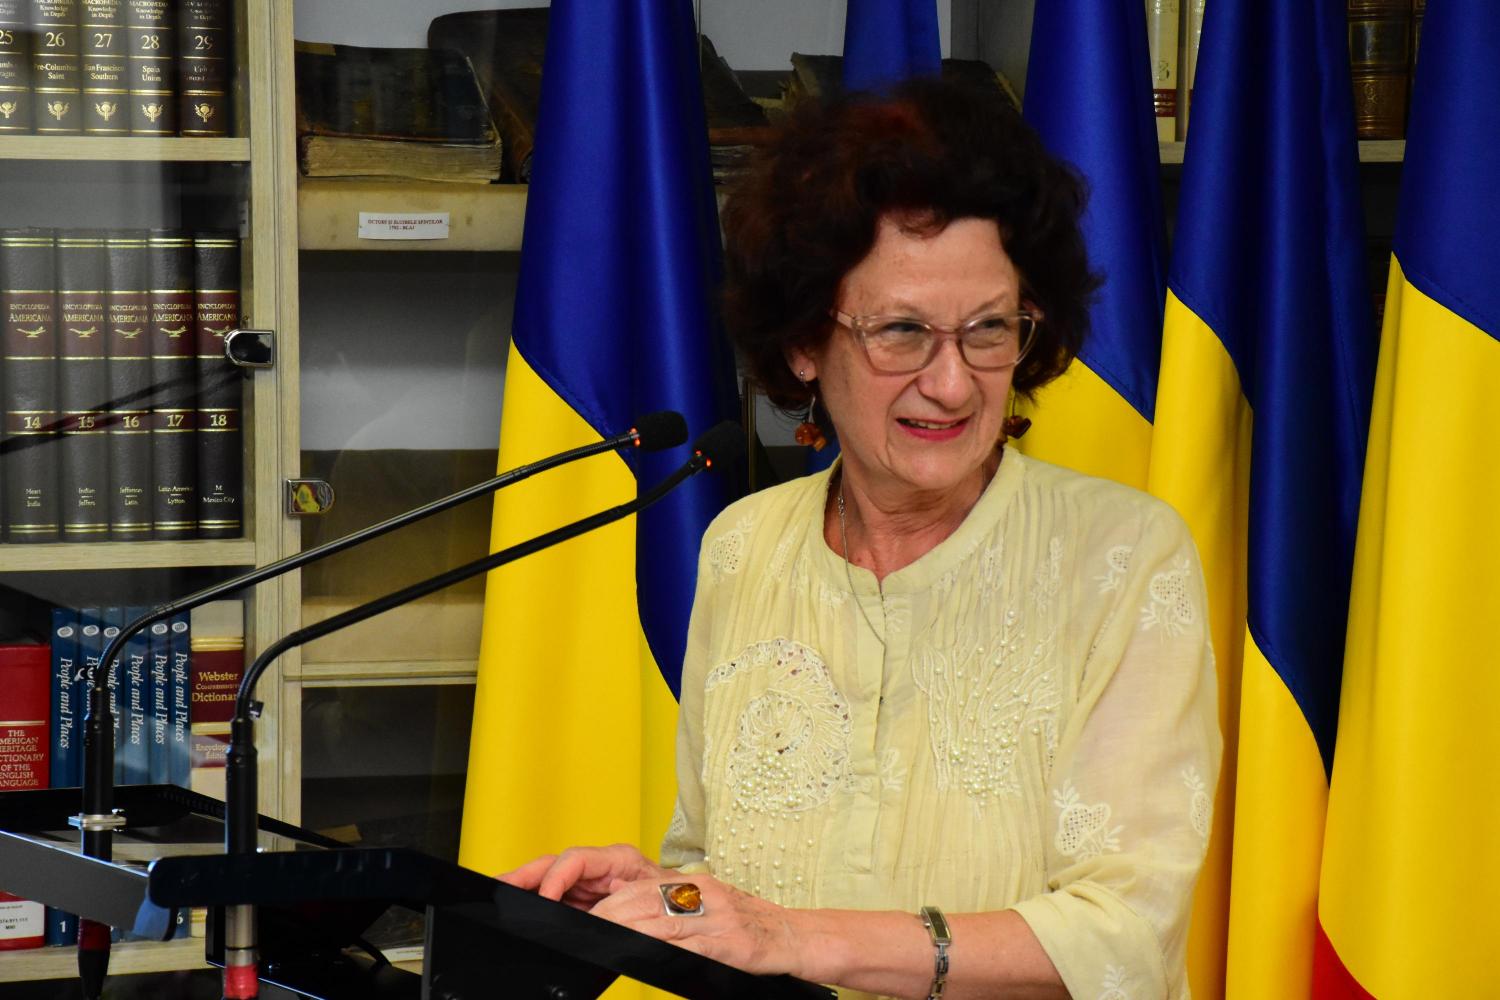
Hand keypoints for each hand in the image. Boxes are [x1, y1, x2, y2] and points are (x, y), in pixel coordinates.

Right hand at [499, 844, 671, 910]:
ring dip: (525, 887)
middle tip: (500, 885)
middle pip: (555, 866)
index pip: (578, 859)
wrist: (694, 917)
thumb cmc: (678, 903)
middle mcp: (601, 869)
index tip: (546, 897)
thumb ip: (626, 904)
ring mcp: (591, 886)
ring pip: (550, 881)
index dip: (558, 876)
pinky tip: (519, 906)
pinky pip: (556, 899)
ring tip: (499, 891)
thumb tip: (599, 915)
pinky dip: (536, 901)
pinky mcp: (586, 903)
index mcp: (619, 860)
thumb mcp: (655, 900)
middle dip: (525, 875)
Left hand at [588, 874, 804, 978]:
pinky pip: (692, 947)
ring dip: (631, 932)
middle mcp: (706, 895)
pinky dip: (666, 951)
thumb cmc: (749, 924)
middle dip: (613, 916)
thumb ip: (672, 903)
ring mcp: (718, 919)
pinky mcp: (730, 943)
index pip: (643, 888)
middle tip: (588, 929)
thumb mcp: (711, 904)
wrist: (796, 936)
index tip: (590, 914)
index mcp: (697, 883)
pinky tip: (647, 956)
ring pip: (665, 923)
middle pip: (648, 903)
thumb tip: (624, 900)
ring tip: (607, 940)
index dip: (613, 901)